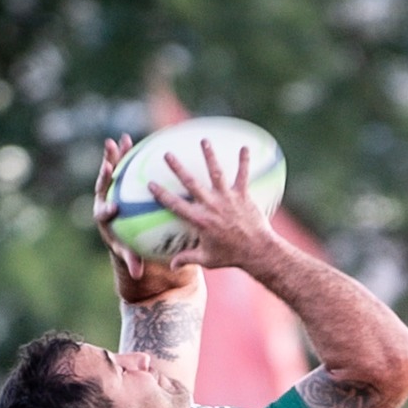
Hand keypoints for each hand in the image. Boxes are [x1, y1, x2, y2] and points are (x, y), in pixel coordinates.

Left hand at [94, 134, 202, 299]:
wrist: (121, 231)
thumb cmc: (127, 244)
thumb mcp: (130, 253)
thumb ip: (132, 261)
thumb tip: (138, 273)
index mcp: (104, 220)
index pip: (103, 214)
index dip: (107, 210)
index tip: (114, 208)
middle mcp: (103, 201)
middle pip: (102, 187)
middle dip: (104, 177)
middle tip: (108, 167)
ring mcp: (107, 189)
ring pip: (108, 172)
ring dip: (111, 157)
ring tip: (114, 142)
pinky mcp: (114, 180)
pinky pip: (118, 165)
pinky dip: (122, 153)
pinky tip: (127, 139)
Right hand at [150, 138, 279, 271]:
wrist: (256, 252)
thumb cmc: (231, 257)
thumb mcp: (207, 259)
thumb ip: (188, 259)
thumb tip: (171, 266)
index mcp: (200, 220)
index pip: (176, 205)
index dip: (162, 194)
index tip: (150, 183)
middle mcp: (211, 205)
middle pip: (191, 183)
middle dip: (177, 168)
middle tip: (167, 154)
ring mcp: (227, 198)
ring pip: (216, 172)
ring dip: (209, 155)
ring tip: (203, 141)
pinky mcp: (243, 196)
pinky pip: (243, 175)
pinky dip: (245, 161)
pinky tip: (245, 147)